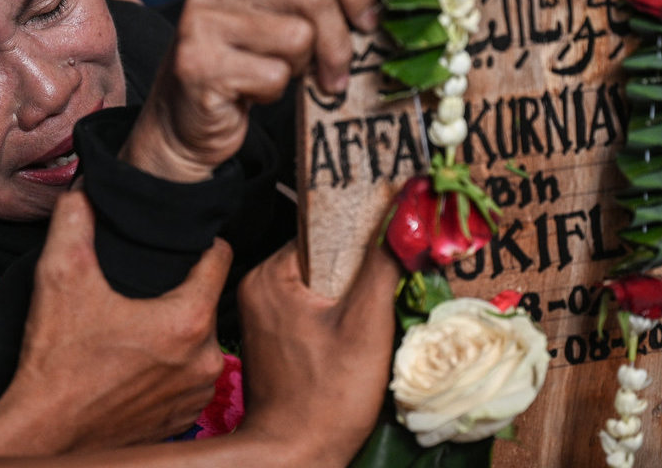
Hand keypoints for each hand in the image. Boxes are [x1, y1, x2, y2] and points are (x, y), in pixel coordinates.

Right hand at [0, 191, 230, 455]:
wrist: (44, 435)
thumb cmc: (55, 365)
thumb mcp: (60, 279)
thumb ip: (75, 222)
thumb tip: (85, 191)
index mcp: (187, 320)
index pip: (221, 257)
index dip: (200, 242)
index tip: (181, 241)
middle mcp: (205, 360)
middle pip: (207, 300)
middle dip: (180, 290)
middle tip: (145, 288)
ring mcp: (197, 392)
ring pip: (199, 340)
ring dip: (176, 331)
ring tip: (138, 327)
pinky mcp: (184, 417)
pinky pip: (190, 376)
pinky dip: (171, 366)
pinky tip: (139, 361)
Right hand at [120, 0, 376, 182]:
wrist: (187, 117)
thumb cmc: (246, 58)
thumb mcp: (284, 3)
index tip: (366, 20)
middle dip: (338, 40)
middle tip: (335, 70)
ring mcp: (200, 20)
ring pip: (298, 38)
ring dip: (301, 68)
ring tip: (277, 73)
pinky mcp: (198, 64)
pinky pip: (274, 77)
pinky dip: (274, 93)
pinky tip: (251, 92)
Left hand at [236, 242, 399, 466]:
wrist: (296, 455)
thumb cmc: (327, 397)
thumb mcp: (366, 324)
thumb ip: (383, 265)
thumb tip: (404, 219)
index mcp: (268, 276)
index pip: (324, 232)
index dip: (362, 239)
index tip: (392, 251)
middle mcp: (257, 289)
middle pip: (323, 259)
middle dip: (359, 272)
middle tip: (388, 289)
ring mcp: (263, 315)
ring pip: (322, 286)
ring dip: (353, 296)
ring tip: (373, 317)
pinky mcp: (275, 338)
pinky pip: (313, 309)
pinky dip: (339, 316)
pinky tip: (358, 336)